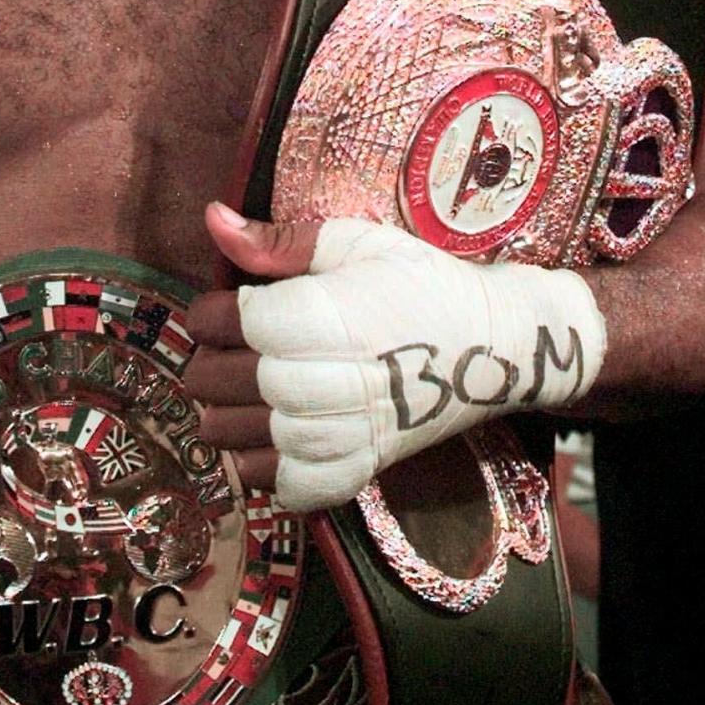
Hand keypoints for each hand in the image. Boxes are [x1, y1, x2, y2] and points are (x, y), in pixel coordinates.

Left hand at [186, 203, 604, 511]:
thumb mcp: (355, 242)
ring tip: (248, 391)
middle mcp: (319, 383)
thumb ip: (279, 239)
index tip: (229, 306)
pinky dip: (261, 466)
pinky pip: (278, 486)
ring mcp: (336, 436)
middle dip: (212, 361)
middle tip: (234, 348)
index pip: (220, 323)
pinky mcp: (353, 473)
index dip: (212, 312)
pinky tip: (271, 436)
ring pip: (235, 439)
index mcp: (316, 318)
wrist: (492, 348)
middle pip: (217, 382)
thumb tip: (212, 219)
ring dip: (227, 415)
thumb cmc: (421, 284)